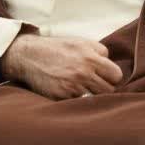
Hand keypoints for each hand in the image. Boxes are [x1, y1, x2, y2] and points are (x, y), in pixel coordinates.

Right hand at [1, 34, 123, 99]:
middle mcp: (83, 72)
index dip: (111, 76)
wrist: (28, 56)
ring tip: (82, 88)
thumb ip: (99, 51)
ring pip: (95, 98)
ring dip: (90, 94)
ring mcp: (72, 86)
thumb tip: (111, 64)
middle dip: (102, 87)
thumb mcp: (79, 42)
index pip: (116, 75)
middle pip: (108, 90)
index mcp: (90, 57)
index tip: (104, 76)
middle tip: (92, 83)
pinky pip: (79, 102)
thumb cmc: (56, 48)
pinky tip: (69, 91)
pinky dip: (76, 99)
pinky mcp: (61, 96)